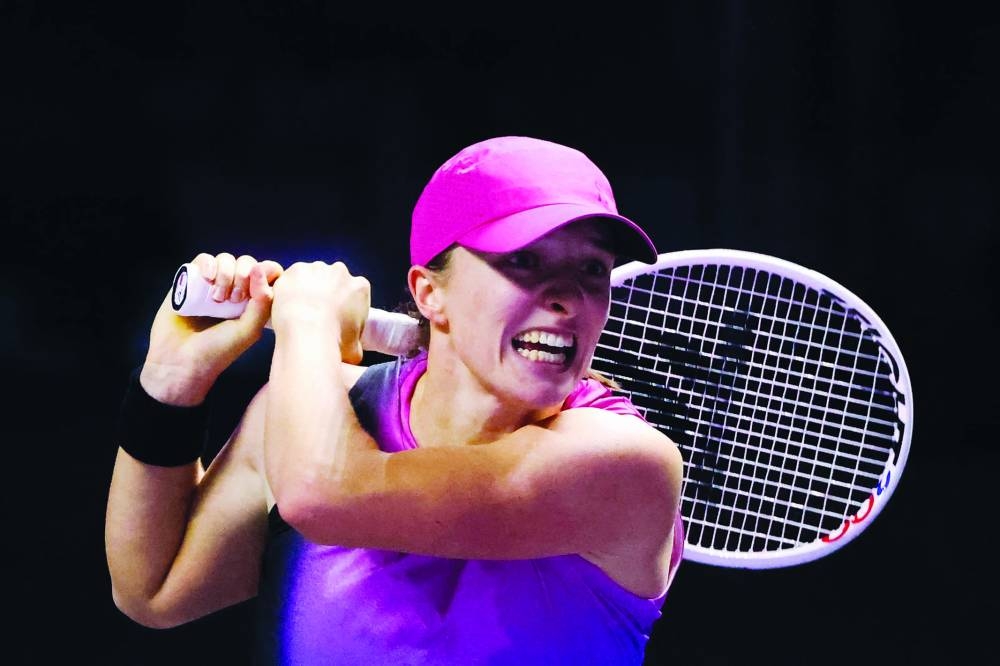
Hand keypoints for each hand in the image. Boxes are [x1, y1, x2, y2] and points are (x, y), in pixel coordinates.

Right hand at [140, 253, 283, 404]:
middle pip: (247, 263)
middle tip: (235, 299)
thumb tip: (262, 269)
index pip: (268, 274)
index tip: (258, 290)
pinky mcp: (191, 281)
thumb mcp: (249, 329)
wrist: (179, 360)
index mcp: (253, 303)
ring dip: (225, 273)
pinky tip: (207, 280)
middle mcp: (234, 291)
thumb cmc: (218, 350)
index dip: (267, 273)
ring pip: (226, 259)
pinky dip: (209, 265)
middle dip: (243, 276)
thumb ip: (263, 301)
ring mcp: (212, 285)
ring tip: (217, 298)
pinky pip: (204, 259)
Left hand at [270, 261, 369, 364]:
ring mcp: (317, 268)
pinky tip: (286, 307)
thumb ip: (355, 344)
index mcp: (360, 287)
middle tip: (316, 315)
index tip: (337, 319)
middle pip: (333, 281)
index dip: (345, 306)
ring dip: (307, 290)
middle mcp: (341, 272)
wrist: (308, 333)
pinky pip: (291, 279)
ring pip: (312, 277)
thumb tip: (352, 352)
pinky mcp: (295, 270)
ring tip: (299, 312)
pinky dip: (289, 290)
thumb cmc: (334, 341)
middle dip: (327, 294)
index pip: (354, 293)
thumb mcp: (355, 349)